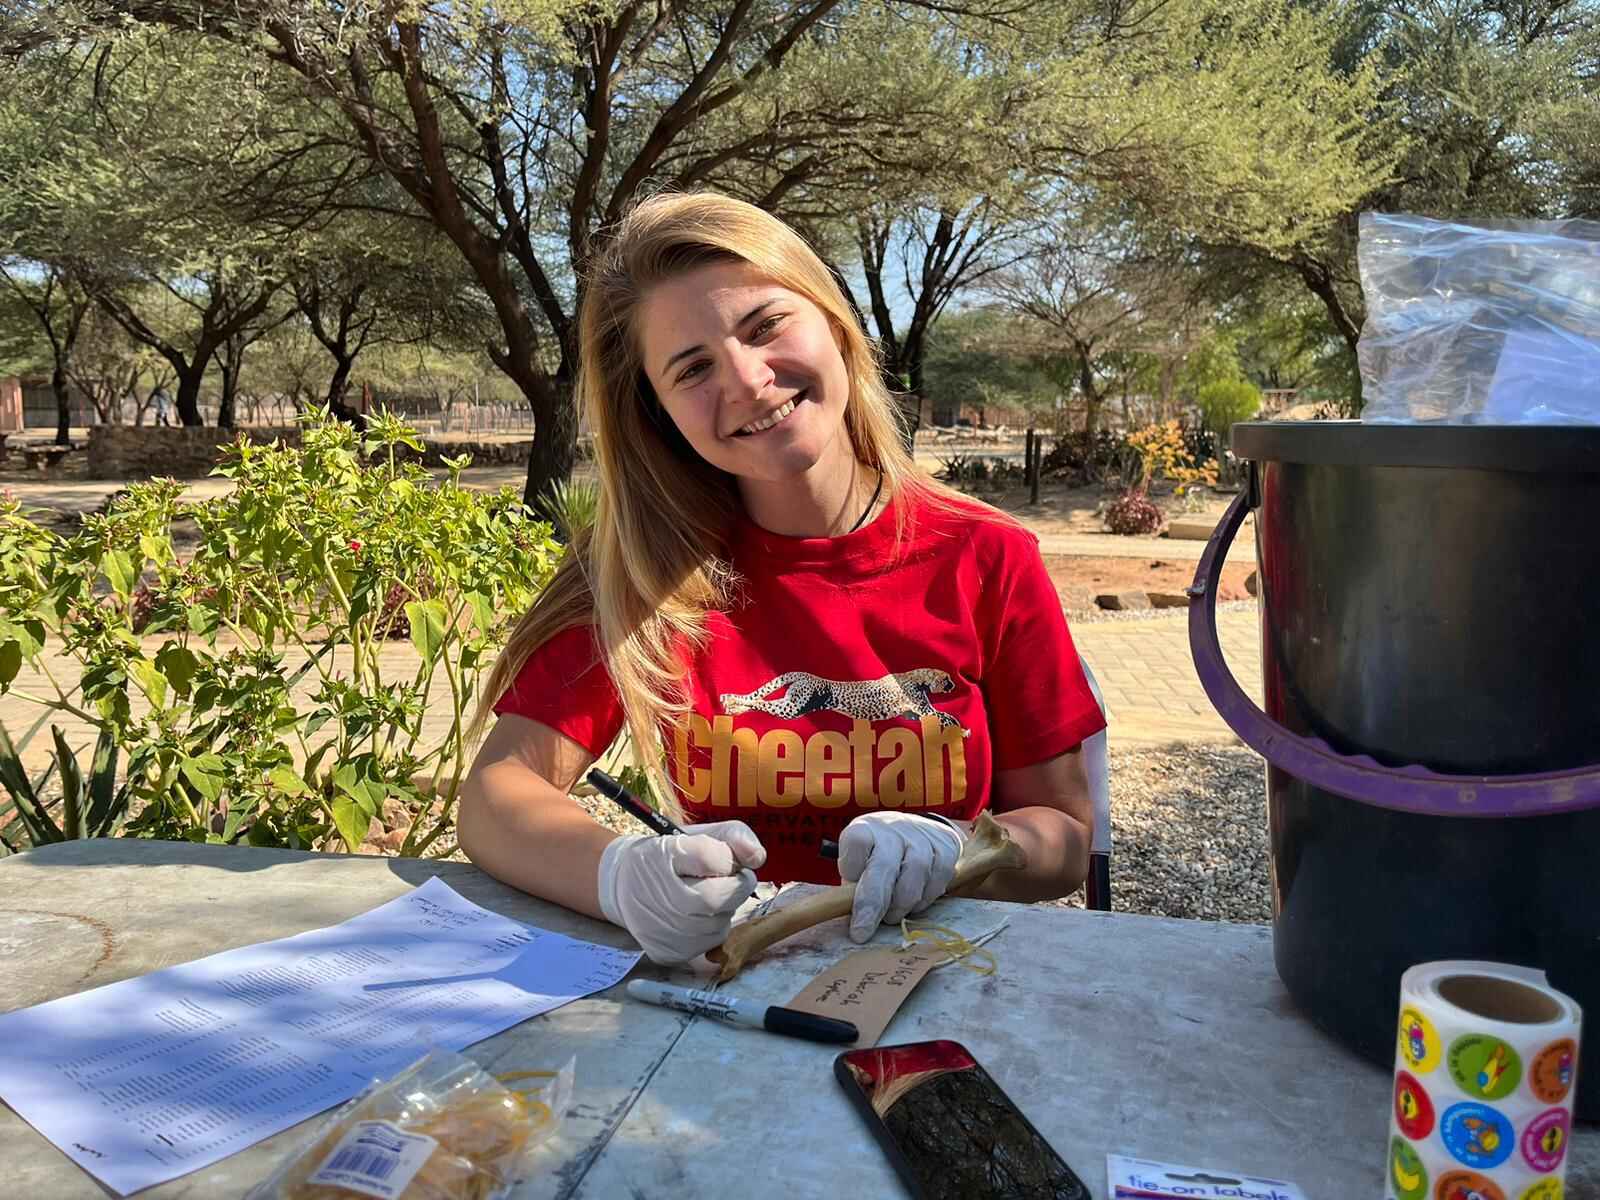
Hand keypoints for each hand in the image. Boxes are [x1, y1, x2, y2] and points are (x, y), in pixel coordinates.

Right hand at [596, 822, 765, 963]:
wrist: (624, 886)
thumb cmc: (670, 858)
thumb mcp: (698, 834)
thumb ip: (734, 836)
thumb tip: (758, 858)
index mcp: (664, 855)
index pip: (710, 857)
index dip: (727, 857)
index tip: (723, 857)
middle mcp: (660, 895)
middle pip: (717, 897)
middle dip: (734, 887)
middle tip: (727, 879)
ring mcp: (662, 929)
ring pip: (719, 923)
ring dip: (725, 908)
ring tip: (707, 896)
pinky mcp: (668, 952)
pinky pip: (710, 941)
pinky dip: (713, 927)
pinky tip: (697, 915)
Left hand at [837, 812, 965, 942]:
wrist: (915, 832)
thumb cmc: (876, 857)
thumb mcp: (857, 864)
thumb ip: (852, 888)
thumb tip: (852, 918)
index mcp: (864, 829)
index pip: (857, 842)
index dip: (852, 868)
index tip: (846, 895)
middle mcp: (893, 828)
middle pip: (884, 865)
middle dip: (872, 903)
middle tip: (863, 930)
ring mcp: (921, 835)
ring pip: (916, 871)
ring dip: (902, 903)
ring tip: (891, 917)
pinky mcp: (945, 845)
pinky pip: (939, 876)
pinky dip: (926, 898)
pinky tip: (915, 905)